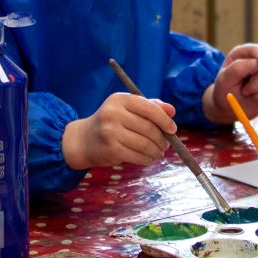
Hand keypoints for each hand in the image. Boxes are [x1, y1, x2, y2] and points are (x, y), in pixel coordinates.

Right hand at [62, 94, 177, 169]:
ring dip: (156, 151)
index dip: (164, 120)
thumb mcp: (128, 108)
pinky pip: (138, 156)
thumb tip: (172, 110)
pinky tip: (149, 158)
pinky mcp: (111, 149)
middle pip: (149, 128)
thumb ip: (150, 107)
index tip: (172, 129)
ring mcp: (111, 131)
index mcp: (120, 99)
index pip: (149, 108)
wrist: (84, 140)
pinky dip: (147, 159)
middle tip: (166, 145)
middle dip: (162, 139)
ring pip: (145, 144)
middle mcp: (113, 113)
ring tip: (159, 153)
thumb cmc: (112, 122)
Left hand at [203, 44, 257, 122]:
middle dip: (256, 84)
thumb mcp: (225, 80)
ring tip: (248, 94)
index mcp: (242, 54)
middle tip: (244, 91)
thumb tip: (256, 63)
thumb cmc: (225, 91)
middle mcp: (256, 60)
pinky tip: (256, 98)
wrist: (230, 108)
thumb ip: (238, 69)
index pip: (256, 50)